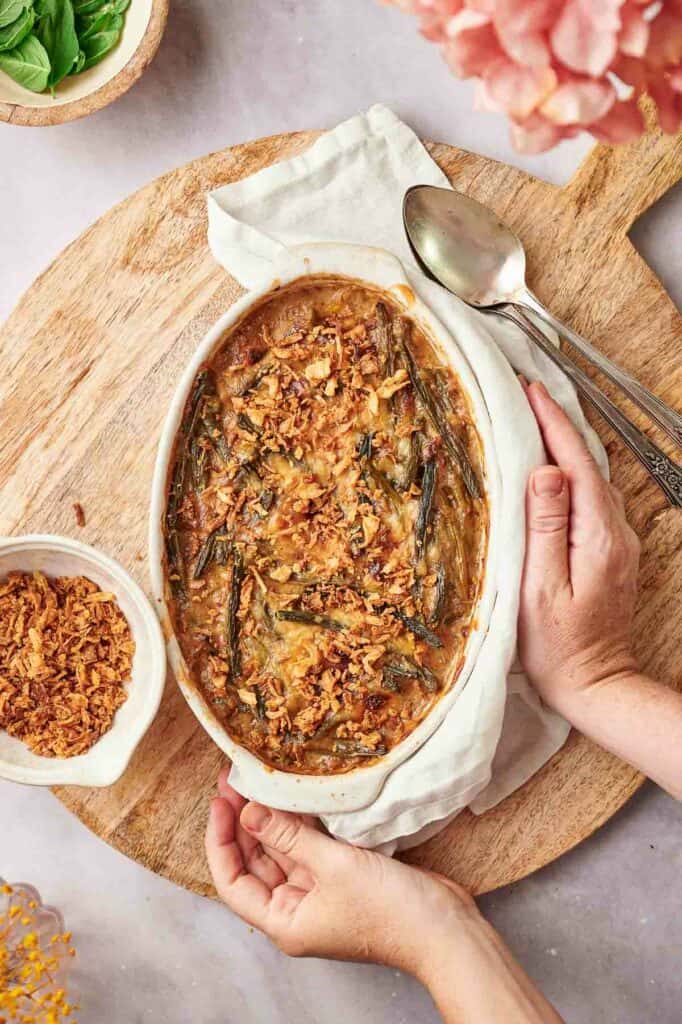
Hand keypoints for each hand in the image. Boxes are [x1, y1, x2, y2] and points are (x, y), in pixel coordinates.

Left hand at [205, 768, 472, 973]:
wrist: (443, 928)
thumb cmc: (388, 909)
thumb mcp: (332, 867)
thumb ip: (288, 837)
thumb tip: (248, 812)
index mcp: (284, 921)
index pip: (232, 881)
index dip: (221, 840)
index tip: (221, 801)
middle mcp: (296, 908)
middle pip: (255, 862)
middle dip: (243, 821)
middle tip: (236, 779)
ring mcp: (319, 893)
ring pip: (282, 851)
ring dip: (271, 818)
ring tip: (258, 779)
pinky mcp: (342, 877)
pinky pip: (309, 847)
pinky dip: (300, 823)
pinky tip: (293, 795)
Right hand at [518, 381, 640, 715]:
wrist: (596, 685)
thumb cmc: (558, 646)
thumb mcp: (541, 587)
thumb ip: (546, 527)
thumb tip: (548, 473)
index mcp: (597, 537)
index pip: (576, 465)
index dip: (554, 424)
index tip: (532, 391)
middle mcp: (616, 533)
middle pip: (589, 465)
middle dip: (559, 426)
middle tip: (528, 397)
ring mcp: (619, 543)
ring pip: (592, 480)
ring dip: (566, 449)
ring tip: (535, 424)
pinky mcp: (612, 554)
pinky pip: (592, 500)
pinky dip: (572, 476)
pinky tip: (553, 473)